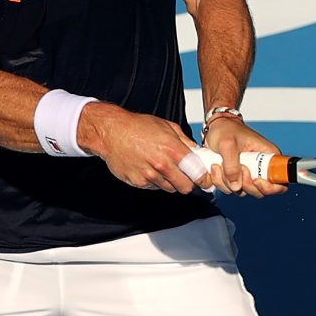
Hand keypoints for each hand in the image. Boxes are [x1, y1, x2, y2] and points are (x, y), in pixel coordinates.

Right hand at [82, 104, 202, 192]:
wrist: (111, 132)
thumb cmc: (138, 126)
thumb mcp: (167, 126)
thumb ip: (185, 141)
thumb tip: (198, 152)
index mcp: (173, 149)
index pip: (197, 173)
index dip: (203, 178)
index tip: (203, 179)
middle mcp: (162, 164)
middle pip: (185, 187)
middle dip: (187, 183)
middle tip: (184, 176)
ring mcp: (149, 175)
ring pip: (170, 188)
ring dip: (170, 182)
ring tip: (161, 167)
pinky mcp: (138, 182)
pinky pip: (154, 188)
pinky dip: (155, 182)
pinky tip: (149, 168)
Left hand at [203, 112, 284, 195]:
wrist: (216, 127)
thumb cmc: (227, 129)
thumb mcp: (229, 145)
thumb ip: (232, 166)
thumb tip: (236, 186)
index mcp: (268, 157)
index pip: (281, 181)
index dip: (270, 187)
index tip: (256, 180)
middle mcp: (260, 168)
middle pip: (260, 191)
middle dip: (245, 184)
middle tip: (238, 168)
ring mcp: (248, 174)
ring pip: (243, 191)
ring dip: (228, 182)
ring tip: (221, 164)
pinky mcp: (236, 177)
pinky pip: (230, 188)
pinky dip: (220, 182)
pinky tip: (216, 167)